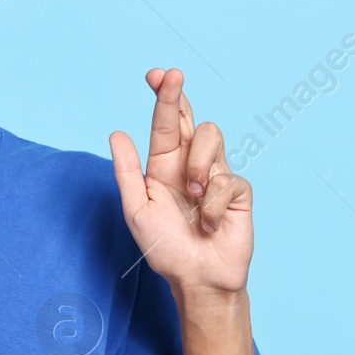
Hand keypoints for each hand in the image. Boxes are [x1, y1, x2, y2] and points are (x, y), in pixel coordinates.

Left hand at [110, 68, 252, 297]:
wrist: (196, 279)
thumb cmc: (165, 247)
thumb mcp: (137, 210)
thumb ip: (127, 173)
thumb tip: (116, 134)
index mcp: (164, 165)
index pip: (165, 124)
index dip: (163, 97)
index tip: (156, 74)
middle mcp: (191, 164)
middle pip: (189, 118)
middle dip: (178, 96)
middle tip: (171, 75)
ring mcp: (216, 175)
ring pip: (211, 136)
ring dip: (197, 164)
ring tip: (192, 194)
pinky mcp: (238, 192)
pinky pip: (227, 180)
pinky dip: (213, 204)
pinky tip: (209, 223)